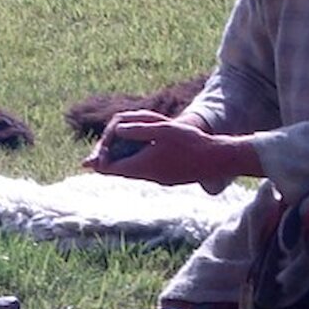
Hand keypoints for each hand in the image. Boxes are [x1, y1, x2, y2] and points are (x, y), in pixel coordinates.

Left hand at [82, 110, 260, 189]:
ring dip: (124, 160)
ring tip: (117, 149)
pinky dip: (137, 162)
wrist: (216, 159)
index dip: (99, 159)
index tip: (91, 155)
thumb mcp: (162, 129)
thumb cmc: (191, 142)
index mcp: (142, 165)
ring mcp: (159, 179)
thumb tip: (117, 130)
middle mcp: (147, 176)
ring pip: (132, 171)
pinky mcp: (168, 178)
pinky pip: (145, 171)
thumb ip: (138, 130)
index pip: (110, 168)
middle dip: (109, 159)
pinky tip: (140, 153)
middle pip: (119, 170)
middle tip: (97, 153)